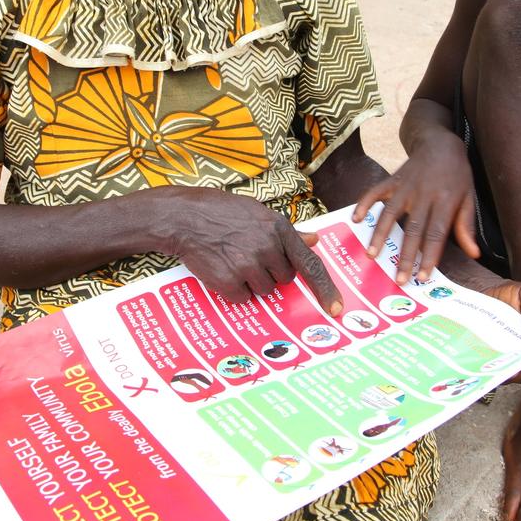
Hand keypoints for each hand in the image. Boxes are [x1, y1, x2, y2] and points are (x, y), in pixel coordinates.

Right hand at [153, 189, 342, 314]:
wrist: (184, 217)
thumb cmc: (222, 212)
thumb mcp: (259, 213)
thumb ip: (289, 231)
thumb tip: (315, 239)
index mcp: (278, 229)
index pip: (310, 264)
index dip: (325, 288)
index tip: (335, 308)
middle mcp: (267, 247)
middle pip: (284, 279)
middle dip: (271, 273)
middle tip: (249, 256)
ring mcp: (247, 265)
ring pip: (264, 291)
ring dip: (252, 282)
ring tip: (233, 260)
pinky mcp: (228, 281)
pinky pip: (242, 298)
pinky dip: (233, 290)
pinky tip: (222, 269)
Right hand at [353, 134, 478, 283]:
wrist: (441, 144)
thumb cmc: (457, 175)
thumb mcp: (469, 198)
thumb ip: (466, 226)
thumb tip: (474, 254)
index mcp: (446, 201)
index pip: (436, 233)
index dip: (430, 256)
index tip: (423, 276)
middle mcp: (424, 194)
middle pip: (413, 229)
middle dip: (405, 255)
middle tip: (399, 279)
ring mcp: (405, 186)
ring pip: (391, 213)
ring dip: (380, 234)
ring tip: (371, 255)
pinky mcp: (392, 179)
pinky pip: (376, 191)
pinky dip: (364, 203)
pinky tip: (356, 219)